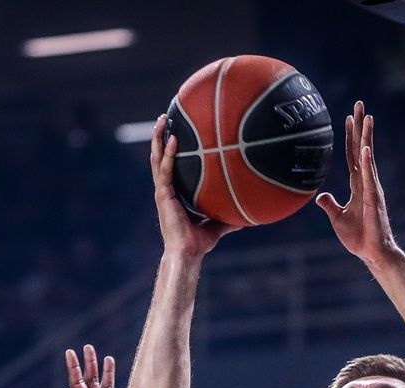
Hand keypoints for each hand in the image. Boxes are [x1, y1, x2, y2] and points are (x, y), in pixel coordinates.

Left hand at [65, 345, 123, 387]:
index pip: (77, 384)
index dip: (74, 368)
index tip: (70, 352)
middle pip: (89, 380)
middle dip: (88, 364)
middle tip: (87, 347)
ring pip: (102, 385)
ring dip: (101, 370)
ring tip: (102, 355)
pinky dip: (113, 382)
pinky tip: (115, 374)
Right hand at [151, 116, 239, 259]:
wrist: (188, 253)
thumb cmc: (198, 242)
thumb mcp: (217, 225)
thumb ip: (227, 217)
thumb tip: (247, 217)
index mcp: (175, 194)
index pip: (170, 166)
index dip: (170, 150)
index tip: (175, 132)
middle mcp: (166, 190)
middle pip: (159, 157)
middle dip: (160, 137)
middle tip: (164, 118)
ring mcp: (162, 191)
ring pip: (157, 159)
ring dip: (158, 139)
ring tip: (162, 120)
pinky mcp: (163, 195)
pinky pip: (165, 170)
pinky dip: (167, 154)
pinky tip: (172, 139)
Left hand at [315, 101, 399, 264]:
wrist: (372, 252)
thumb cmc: (358, 237)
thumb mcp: (337, 218)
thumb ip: (329, 204)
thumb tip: (319, 196)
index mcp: (357, 184)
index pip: (353, 155)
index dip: (350, 136)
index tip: (348, 118)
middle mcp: (366, 181)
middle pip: (362, 148)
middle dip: (360, 126)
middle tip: (360, 104)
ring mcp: (371, 187)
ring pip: (368, 157)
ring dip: (366, 136)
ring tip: (367, 117)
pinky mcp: (373, 197)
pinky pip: (369, 176)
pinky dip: (368, 161)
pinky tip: (366, 147)